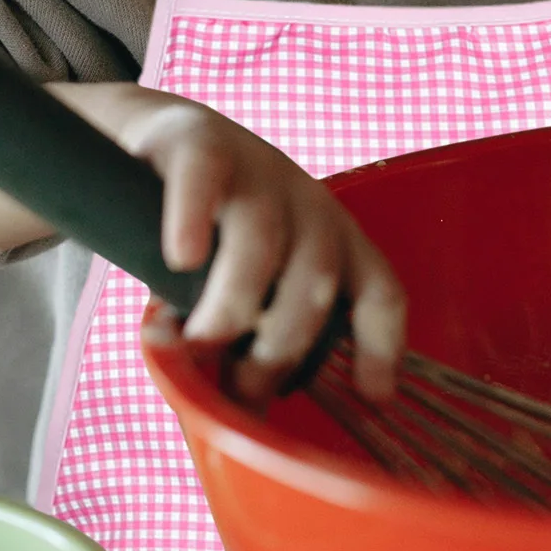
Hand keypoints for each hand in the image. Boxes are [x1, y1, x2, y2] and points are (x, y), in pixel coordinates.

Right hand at [111, 94, 405, 404]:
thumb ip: (253, 333)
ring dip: (235, 303)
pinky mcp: (199, 145)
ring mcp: (255, 170)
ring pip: (263, 239)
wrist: (166, 135)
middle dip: (281, 345)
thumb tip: (239, 415)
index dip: (383, 345)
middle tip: (241, 385)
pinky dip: (192, 221)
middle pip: (316, 278)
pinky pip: (202, 184)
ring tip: (200, 340)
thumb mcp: (251, 276)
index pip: (379, 290)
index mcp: (332, 238)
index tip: (373, 397)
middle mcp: (305, 203)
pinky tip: (180, 257)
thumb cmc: (216, 226)